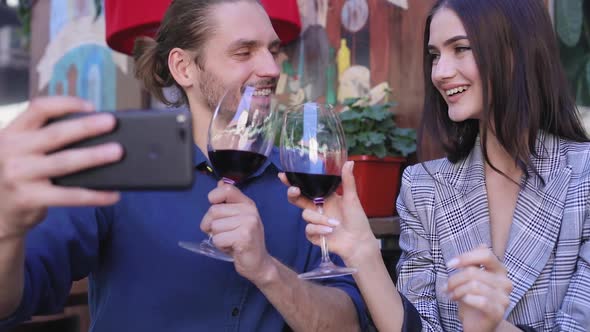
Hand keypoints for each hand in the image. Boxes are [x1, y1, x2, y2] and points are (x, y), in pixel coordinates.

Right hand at [0, 97, 122, 238]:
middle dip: (87, 126)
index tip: (91, 106)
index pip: (38, 109)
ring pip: (65, 162)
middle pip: (55, 134)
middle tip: (111, 122)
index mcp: (11, 132)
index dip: (66, 104)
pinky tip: (112, 194)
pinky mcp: (29, 198)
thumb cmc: (18, 175)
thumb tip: (93, 129)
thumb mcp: (19, 151)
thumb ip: (42, 139)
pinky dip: (94, 195)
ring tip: (117, 152)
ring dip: (94, 156)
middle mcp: (11, 151)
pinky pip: (69, 196)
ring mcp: (19, 175)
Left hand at [200, 181, 272, 281]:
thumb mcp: (237, 218)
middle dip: (211, 225)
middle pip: (214, 210)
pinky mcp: (244, 237)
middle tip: (224, 233)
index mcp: (247, 204)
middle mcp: (249, 211)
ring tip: (231, 240)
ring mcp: (248, 223)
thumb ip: (228, 202)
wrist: (259, 263)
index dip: (214, 197)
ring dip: (217, 237)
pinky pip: (218, 239)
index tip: (216, 210)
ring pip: (214, 226)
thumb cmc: (244, 241)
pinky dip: (220, 246)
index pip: (226, 189)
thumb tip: (220, 183)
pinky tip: (232, 247)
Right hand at [279, 161, 378, 265]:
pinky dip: (319, 229)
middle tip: (295, 190)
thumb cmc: (357, 220)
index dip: (294, 181)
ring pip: (305, 215)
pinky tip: (329, 232)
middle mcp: (318, 208)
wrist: (358, 242)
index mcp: (325, 197)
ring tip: (334, 224)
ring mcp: (314, 222)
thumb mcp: (352, 198)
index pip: (306, 187)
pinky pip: (308, 229)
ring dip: (319, 219)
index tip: (284, 175)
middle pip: (297, 199)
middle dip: (292, 193)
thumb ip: (348, 181)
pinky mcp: (313, 234)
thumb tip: (349, 162)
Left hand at [446, 246, 512, 331]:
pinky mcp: (498, 312)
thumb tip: (482, 244)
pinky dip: (465, 299)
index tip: (450, 264)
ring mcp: (504, 298)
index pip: (485, 254)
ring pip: (473, 285)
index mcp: (499, 270)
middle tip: (446, 287)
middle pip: (473, 272)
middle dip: (454, 279)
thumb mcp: (471, 277)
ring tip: (451, 295)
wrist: (477, 324)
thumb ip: (475, 262)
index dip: (465, 257)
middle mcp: (505, 282)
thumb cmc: (472, 298)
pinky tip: (460, 301)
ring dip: (456, 290)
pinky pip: (480, 301)